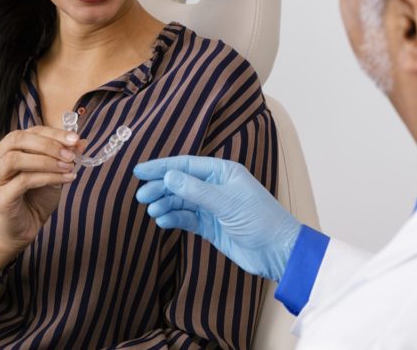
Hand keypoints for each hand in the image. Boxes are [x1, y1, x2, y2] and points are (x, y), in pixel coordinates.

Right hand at [0, 127, 81, 274]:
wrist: (27, 226)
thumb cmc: (38, 195)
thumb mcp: (56, 170)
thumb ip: (65, 155)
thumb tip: (82, 142)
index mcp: (8, 147)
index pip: (30, 131)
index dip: (54, 133)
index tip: (76, 139)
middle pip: (17, 139)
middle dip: (48, 144)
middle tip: (71, 153)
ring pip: (15, 159)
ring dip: (46, 160)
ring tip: (68, 166)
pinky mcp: (0, 197)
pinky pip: (23, 181)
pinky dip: (48, 177)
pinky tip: (65, 179)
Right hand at [133, 156, 300, 280]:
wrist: (277, 251)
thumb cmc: (259, 219)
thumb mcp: (226, 202)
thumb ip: (196, 190)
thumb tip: (169, 176)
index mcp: (224, 172)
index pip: (187, 165)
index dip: (162, 167)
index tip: (139, 171)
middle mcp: (217, 186)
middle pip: (181, 182)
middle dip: (160, 188)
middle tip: (141, 196)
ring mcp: (213, 207)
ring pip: (182, 201)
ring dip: (166, 204)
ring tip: (152, 211)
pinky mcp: (211, 226)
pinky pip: (187, 219)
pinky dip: (174, 218)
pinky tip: (163, 221)